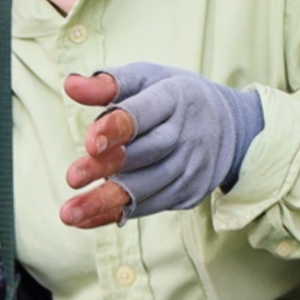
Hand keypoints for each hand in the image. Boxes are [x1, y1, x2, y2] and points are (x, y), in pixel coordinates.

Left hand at [59, 62, 263, 227]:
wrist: (229, 126)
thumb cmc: (173, 97)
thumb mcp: (146, 78)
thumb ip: (108, 83)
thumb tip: (71, 85)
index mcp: (175, 97)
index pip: (145, 113)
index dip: (118, 128)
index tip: (90, 142)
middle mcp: (187, 134)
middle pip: (145, 153)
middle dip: (107, 167)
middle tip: (72, 178)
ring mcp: (191, 167)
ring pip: (146, 187)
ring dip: (105, 201)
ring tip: (69, 214)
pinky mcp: (188, 192)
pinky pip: (149, 207)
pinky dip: (115, 214)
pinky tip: (85, 220)